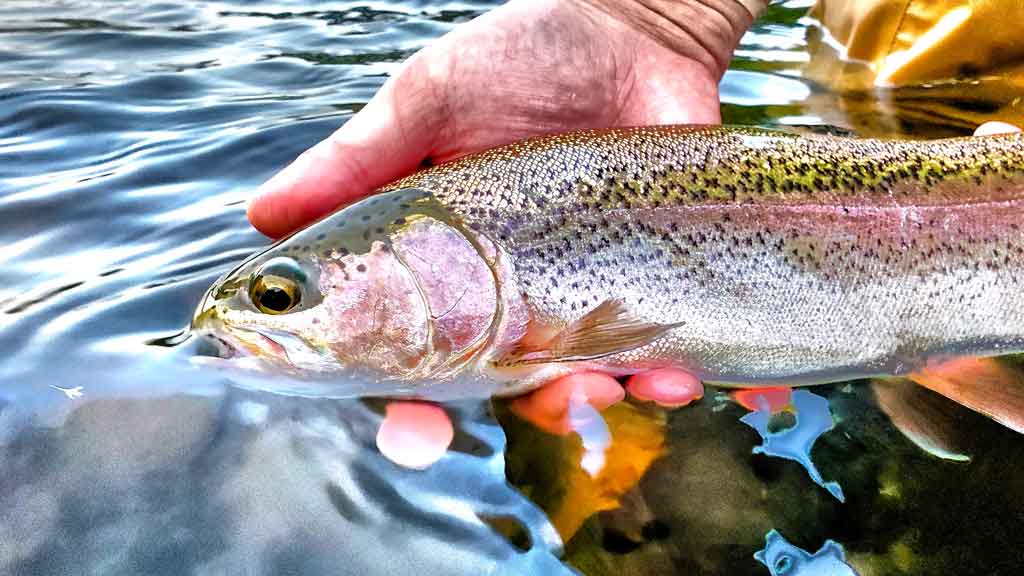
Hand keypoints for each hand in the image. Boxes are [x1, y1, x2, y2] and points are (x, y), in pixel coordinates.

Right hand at [247, 0, 753, 467]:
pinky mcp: (649, 278)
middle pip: (490, 382)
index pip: (413, 346)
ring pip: (572, 378)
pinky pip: (655, 349)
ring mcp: (581, 288)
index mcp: (447, 258)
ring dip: (578, 404)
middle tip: (494, 424)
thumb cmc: (523, 54)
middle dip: (485, 417)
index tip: (405, 427)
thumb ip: (358, 161)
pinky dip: (663, 377)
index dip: (404, 397)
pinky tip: (669, 377)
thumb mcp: (429, 99)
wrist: (634, 27)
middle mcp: (509, 288)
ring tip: (595, 392)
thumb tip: (262, 217)